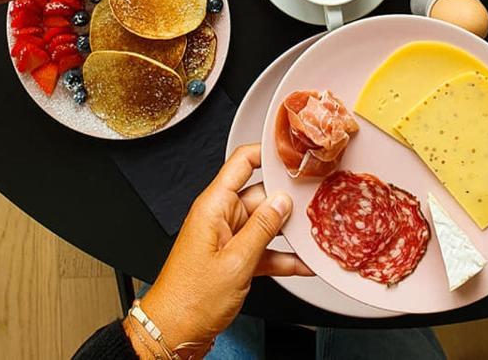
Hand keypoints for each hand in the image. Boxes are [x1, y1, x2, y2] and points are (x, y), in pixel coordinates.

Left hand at [125, 144, 310, 356]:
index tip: (293, 154)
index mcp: (214, 205)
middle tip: (314, 201)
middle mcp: (220, 216)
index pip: (242, 162)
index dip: (267, 153)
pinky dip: (281, 256)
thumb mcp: (235, 262)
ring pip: (264, 224)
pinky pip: (262, 249)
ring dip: (287, 232)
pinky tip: (303, 263)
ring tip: (313, 233)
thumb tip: (282, 201)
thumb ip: (262, 228)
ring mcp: (227, 237)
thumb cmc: (190, 299)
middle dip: (286, 200)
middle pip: (260, 194)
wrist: (173, 334)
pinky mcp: (232, 259)